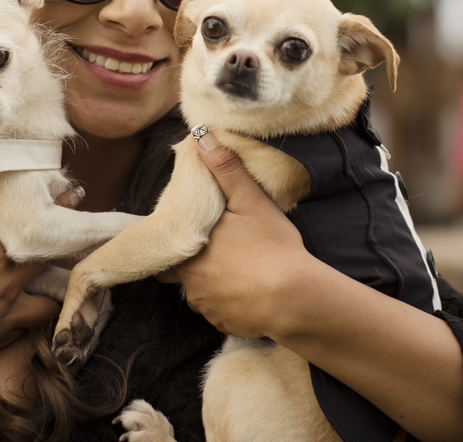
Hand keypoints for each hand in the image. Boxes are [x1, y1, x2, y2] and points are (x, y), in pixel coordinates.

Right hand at [0, 157, 59, 381]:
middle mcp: (8, 280)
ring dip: (54, 285)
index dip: (51, 211)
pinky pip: (33, 323)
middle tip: (76, 233)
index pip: (31, 227)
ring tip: (60, 277)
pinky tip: (34, 308)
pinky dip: (36, 314)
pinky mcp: (5, 335)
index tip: (70, 197)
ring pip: (49, 295)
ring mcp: (10, 310)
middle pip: (48, 258)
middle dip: (63, 244)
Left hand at [167, 132, 312, 338]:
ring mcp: (207, 308)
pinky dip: (229, 302)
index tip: (189, 235)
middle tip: (215, 251)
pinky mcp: (224, 325)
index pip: (167, 248)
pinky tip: (249, 291)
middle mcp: (190, 283)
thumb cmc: (271, 246)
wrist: (295, 298)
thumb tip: (201, 137)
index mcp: (189, 251)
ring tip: (237, 270)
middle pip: (179, 273)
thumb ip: (225, 169)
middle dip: (192, 263)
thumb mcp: (250, 200)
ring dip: (212, 283)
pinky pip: (219, 311)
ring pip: (199, 293)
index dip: (176, 241)